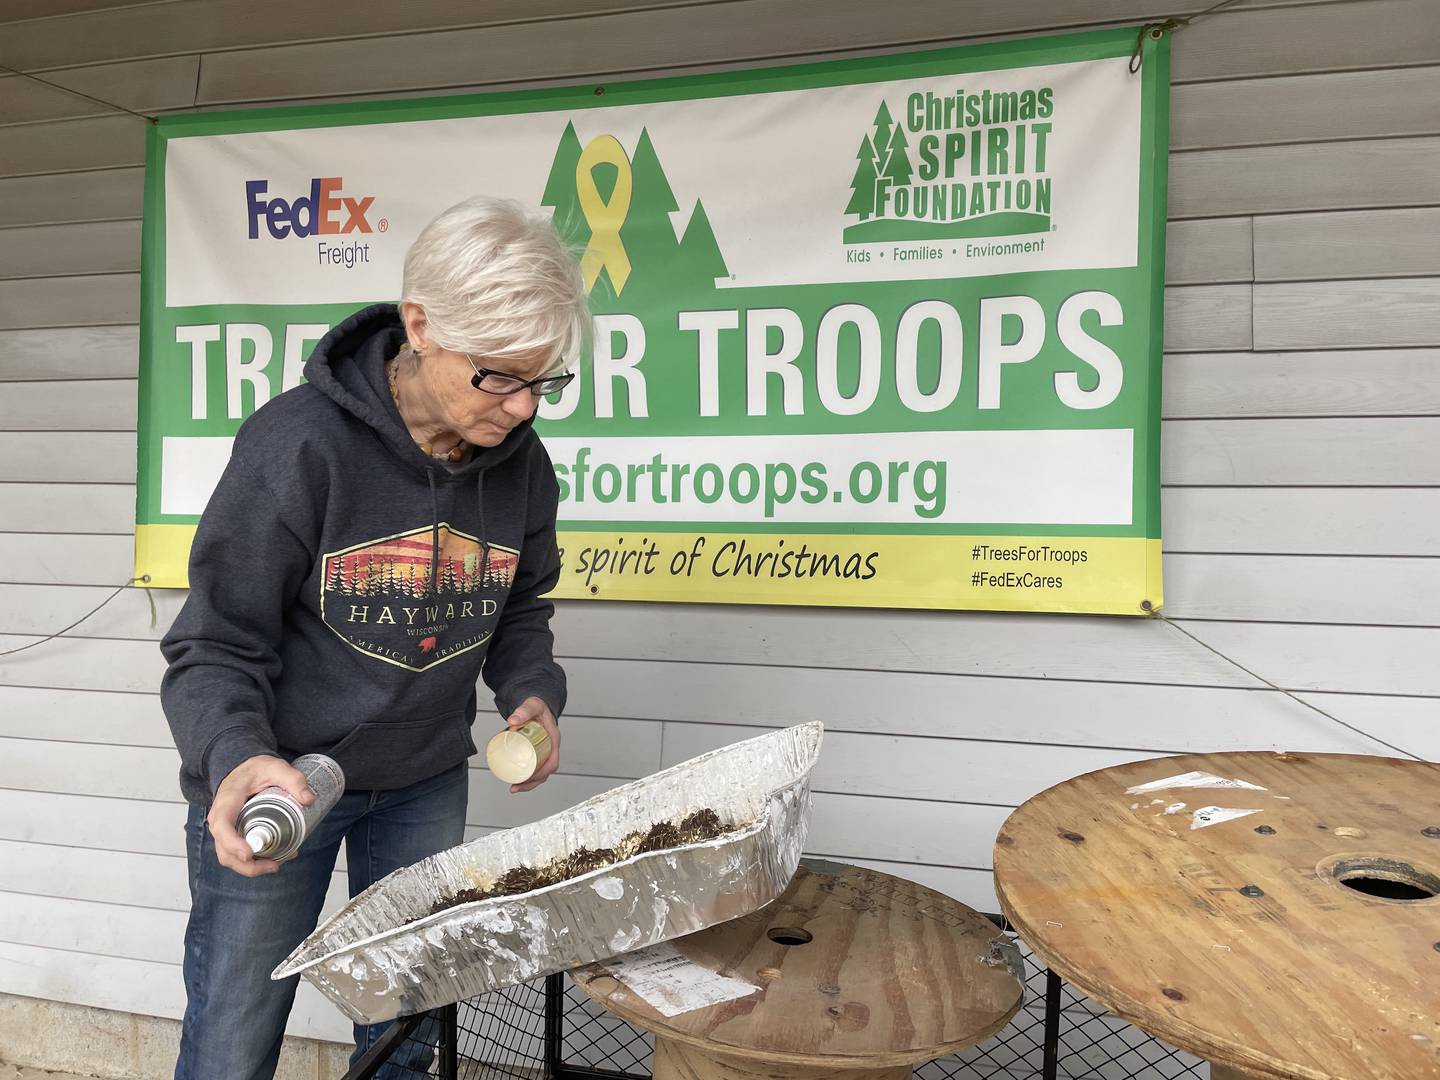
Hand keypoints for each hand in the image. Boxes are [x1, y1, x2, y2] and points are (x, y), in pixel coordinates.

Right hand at [208, 754, 313, 876]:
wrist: (243, 769)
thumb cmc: (255, 769)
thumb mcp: (276, 767)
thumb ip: (293, 779)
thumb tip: (309, 799)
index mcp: (226, 801)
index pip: (222, 826)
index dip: (233, 843)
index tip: (250, 854)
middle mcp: (220, 819)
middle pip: (224, 851)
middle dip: (247, 865)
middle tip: (274, 866)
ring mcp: (225, 830)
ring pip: (230, 858)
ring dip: (252, 867)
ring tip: (278, 863)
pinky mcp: (232, 835)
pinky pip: (237, 854)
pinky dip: (254, 862)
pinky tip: (275, 858)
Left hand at [506, 697, 559, 793]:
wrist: (538, 704)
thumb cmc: (537, 706)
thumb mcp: (532, 706)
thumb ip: (523, 711)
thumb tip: (512, 720)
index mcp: (554, 740)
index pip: (552, 762)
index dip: (541, 773)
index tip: (527, 778)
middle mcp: (551, 748)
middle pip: (545, 772)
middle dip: (532, 783)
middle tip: (515, 786)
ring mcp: (545, 751)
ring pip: (541, 773)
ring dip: (529, 784)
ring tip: (514, 788)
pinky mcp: (538, 753)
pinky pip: (537, 769)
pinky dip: (529, 778)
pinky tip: (518, 783)